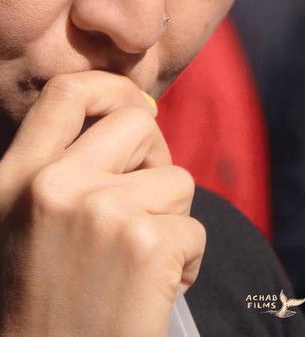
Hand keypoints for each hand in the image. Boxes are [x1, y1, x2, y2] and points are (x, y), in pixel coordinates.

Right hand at [0, 71, 204, 336]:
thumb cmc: (47, 307)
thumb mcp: (28, 226)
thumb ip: (66, 169)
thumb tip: (139, 114)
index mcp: (14, 180)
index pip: (66, 91)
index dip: (113, 88)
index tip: (139, 112)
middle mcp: (50, 187)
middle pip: (137, 123)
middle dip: (155, 158)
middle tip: (144, 205)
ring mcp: (99, 212)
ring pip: (176, 180)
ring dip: (170, 221)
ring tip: (136, 266)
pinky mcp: (145, 244)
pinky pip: (194, 229)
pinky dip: (185, 262)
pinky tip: (150, 293)